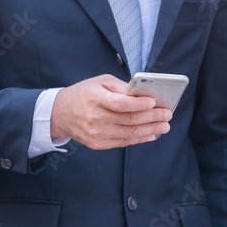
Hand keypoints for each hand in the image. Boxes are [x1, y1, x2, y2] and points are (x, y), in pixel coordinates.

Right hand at [50, 74, 171, 149]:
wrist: (59, 113)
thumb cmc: (83, 94)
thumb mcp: (100, 82)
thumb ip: (121, 87)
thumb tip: (143, 93)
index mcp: (95, 99)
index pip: (120, 104)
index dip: (139, 104)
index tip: (154, 103)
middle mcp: (95, 118)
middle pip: (129, 120)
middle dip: (152, 118)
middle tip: (168, 114)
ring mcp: (96, 133)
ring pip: (129, 133)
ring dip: (151, 130)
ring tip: (165, 126)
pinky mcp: (97, 144)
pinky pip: (122, 142)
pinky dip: (139, 139)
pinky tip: (151, 135)